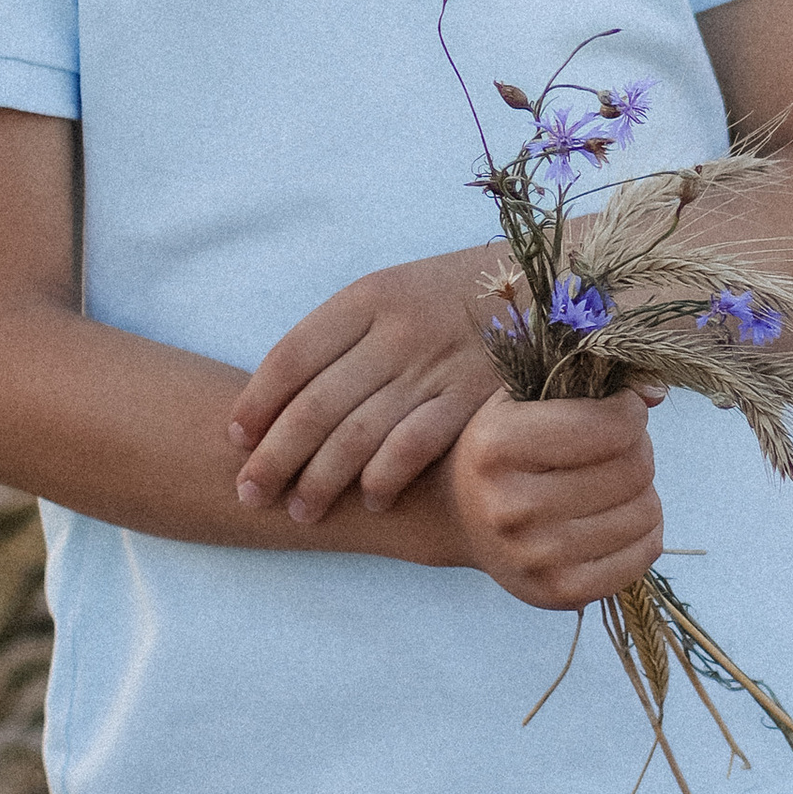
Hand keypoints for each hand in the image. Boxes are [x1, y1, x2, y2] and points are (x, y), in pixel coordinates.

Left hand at [228, 251, 508, 520]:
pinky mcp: (477, 398)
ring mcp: (437, 365)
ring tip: (299, 511)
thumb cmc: (462, 297)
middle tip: (248, 492)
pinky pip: (414, 446)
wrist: (557, 282)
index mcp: (370, 296)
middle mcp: (398, 330)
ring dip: (319, 480)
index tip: (235, 439)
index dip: (257, 402)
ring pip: (357, 434)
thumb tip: (282, 397)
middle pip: (315, 404)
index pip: (291, 355)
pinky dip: (384, 478)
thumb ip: (348, 335)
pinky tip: (369, 500)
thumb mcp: (400, 290)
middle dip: (274, 456)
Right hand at [446, 387, 664, 608]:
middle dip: (637, 448)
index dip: (629, 411)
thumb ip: (586, 379)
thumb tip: (656, 390)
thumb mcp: (523, 397)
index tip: (619, 409)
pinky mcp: (558, 592)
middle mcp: (510, 506)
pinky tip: (615, 516)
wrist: (458, 515)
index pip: (610, 426)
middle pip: (633, 468)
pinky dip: (644, 531)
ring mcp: (535, 556)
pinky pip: (644, 554)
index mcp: (497, 447)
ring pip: (646, 511)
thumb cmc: (503, 446)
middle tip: (616, 447)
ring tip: (611, 482)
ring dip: (642, 490)